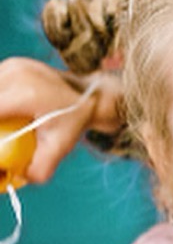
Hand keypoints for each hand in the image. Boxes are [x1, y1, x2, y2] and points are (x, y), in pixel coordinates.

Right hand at [0, 57, 122, 182]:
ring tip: (8, 124)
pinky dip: (1, 101)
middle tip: (4, 135)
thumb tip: (15, 179)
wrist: (91, 96)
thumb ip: (39, 167)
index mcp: (26, 94)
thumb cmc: (74, 122)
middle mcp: (17, 74)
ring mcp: (14, 66)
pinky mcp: (13, 64)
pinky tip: (9, 111)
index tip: (1, 141)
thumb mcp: (59, 147)